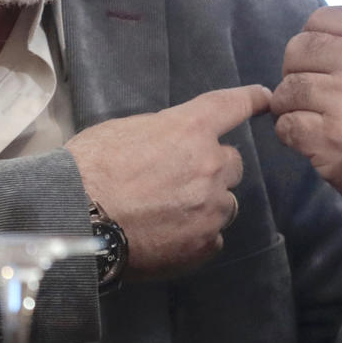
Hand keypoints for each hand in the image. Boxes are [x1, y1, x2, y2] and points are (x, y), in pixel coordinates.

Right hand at [65, 84, 270, 276]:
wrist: (75, 219)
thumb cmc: (88, 168)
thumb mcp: (125, 131)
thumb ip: (163, 134)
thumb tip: (172, 146)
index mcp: (189, 129)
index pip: (231, 107)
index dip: (251, 100)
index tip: (266, 98)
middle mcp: (210, 166)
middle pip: (232, 164)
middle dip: (213, 169)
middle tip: (180, 181)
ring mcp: (210, 208)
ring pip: (225, 204)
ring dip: (206, 204)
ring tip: (170, 214)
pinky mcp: (203, 244)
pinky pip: (213, 237)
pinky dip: (197, 236)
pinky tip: (169, 238)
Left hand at [272, 0, 341, 219]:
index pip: (318, 20)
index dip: (315, 42)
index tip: (327, 64)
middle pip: (296, 51)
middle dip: (297, 72)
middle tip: (314, 93)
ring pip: (286, 90)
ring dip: (292, 106)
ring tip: (314, 117)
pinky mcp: (332, 143)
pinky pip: (286, 126)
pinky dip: (292, 134)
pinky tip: (313, 139)